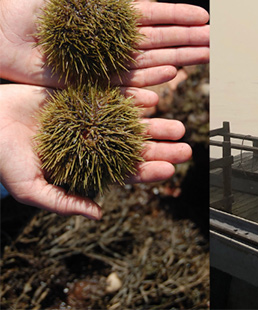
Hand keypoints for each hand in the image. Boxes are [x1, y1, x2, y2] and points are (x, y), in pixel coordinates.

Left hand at [0, 0, 208, 87]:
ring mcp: (108, 63)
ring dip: (182, 58)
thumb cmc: (22, 9)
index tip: (205, 16)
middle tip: (217, 40)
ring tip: (207, 56)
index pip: (154, 16)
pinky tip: (172, 74)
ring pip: (154, 61)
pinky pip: (130, 82)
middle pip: (162, 40)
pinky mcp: (95, 82)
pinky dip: (152, 79)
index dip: (179, 16)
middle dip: (190, 39)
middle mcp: (116, 41)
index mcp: (111, 16)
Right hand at [0, 84, 191, 218]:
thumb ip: (63, 202)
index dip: (146, 171)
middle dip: (160, 148)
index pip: (123, 172)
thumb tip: (98, 215)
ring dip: (154, 124)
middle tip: (187, 148)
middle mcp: (91, 142)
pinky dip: (133, 97)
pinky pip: (112, 95)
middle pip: (134, 146)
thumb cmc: (2, 158)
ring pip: (129, 122)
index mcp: (84, 165)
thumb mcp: (30, 188)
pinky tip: (153, 98)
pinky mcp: (80, 95)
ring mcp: (88, 118)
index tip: (169, 171)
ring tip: (179, 125)